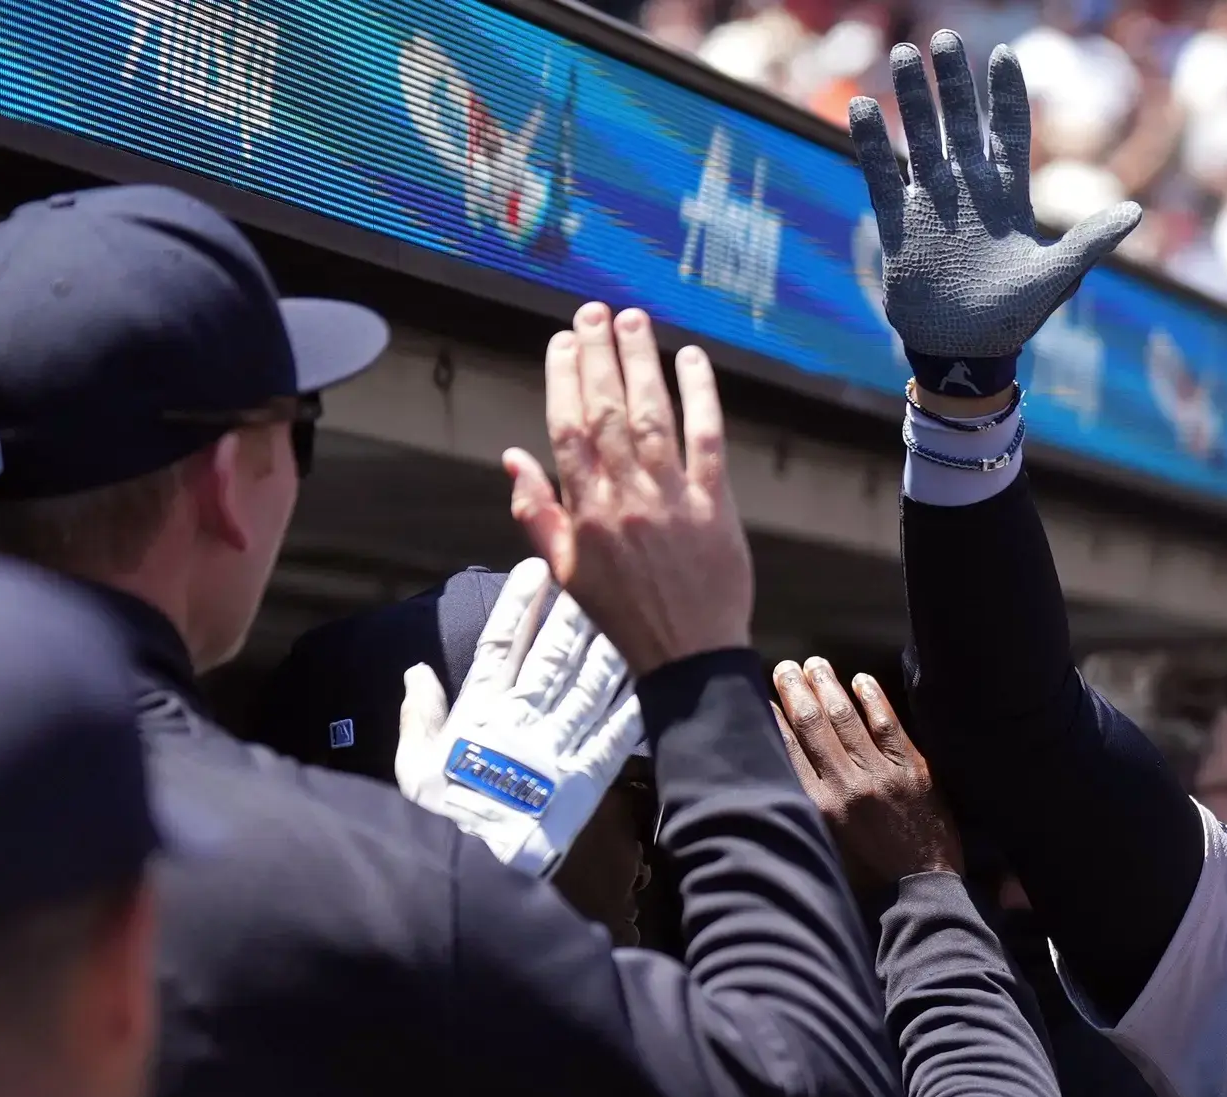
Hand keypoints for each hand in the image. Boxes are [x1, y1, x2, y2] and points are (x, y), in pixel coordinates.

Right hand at [395, 557, 644, 876]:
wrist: (477, 865)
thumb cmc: (444, 814)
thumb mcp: (414, 764)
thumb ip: (418, 715)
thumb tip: (415, 672)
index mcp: (480, 710)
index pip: (499, 644)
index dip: (518, 604)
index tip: (536, 569)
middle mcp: (522, 717)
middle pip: (552, 653)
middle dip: (573, 611)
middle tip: (595, 572)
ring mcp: (557, 743)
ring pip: (589, 683)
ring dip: (609, 645)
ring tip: (629, 609)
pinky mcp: (586, 774)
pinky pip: (615, 733)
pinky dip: (633, 704)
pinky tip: (652, 675)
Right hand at [505, 303, 752, 673]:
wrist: (688, 654)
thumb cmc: (625, 613)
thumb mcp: (566, 570)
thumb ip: (537, 511)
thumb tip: (511, 457)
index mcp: (585, 512)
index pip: (566, 429)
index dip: (562, 380)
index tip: (562, 342)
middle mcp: (625, 498)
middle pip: (605, 411)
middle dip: (598, 355)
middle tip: (593, 313)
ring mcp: (672, 499)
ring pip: (651, 416)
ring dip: (641, 362)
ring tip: (633, 321)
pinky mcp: (715, 504)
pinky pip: (706, 439)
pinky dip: (700, 395)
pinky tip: (691, 359)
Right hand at [772, 657, 959, 886]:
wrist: (921, 892)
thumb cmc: (868, 880)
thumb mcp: (823, 850)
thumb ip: (805, 812)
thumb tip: (783, 775)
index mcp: (818, 808)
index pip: (788, 751)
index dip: (773, 720)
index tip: (763, 699)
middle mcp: (845, 786)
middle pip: (813, 727)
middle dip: (796, 692)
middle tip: (784, 667)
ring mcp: (881, 775)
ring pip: (847, 719)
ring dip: (828, 686)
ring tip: (814, 664)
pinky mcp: (913, 771)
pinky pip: (889, 725)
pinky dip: (874, 699)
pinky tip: (861, 679)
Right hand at [850, 31, 1141, 397]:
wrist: (965, 352)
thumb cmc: (1015, 317)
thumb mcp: (1056, 277)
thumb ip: (1089, 241)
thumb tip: (1136, 212)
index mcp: (1009, 197)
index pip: (1009, 132)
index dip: (1006, 95)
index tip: (1001, 55)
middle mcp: (969, 191)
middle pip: (960, 123)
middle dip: (952, 83)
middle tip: (943, 41)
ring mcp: (933, 204)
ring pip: (920, 139)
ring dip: (912, 100)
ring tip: (902, 56)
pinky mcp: (900, 223)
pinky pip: (884, 176)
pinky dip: (874, 144)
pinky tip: (863, 107)